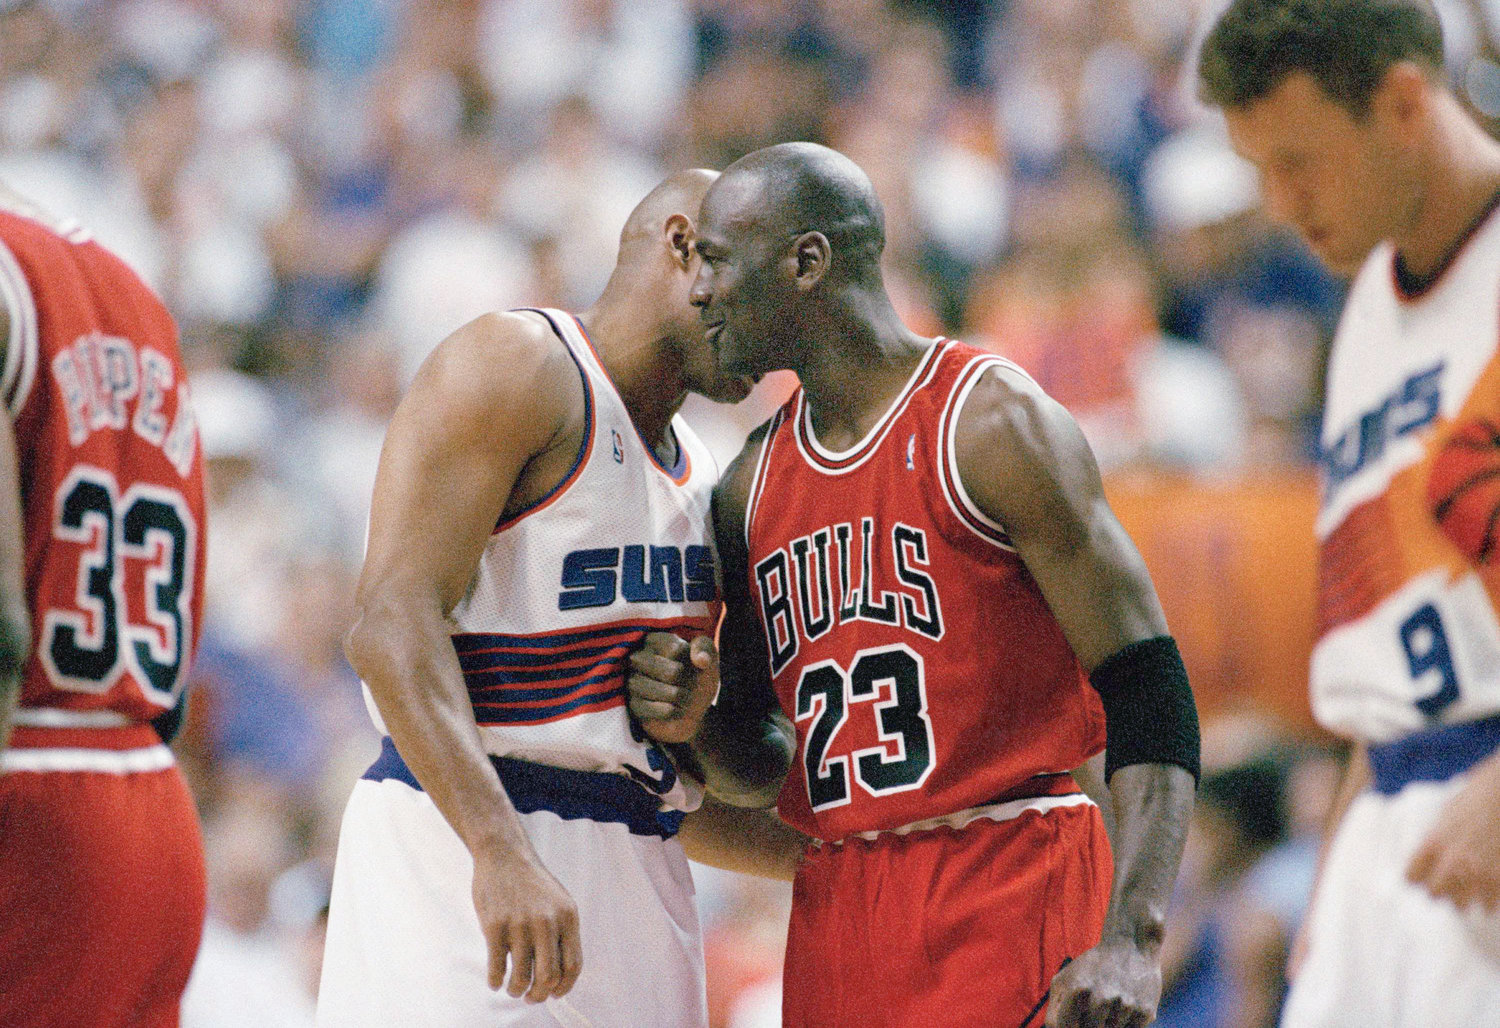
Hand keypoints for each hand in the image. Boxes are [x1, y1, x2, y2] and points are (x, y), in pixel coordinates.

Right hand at [472, 848, 582, 1002]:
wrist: (504, 854)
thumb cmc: (531, 883)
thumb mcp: (558, 903)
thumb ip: (562, 934)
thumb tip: (559, 978)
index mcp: (568, 917)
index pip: (573, 966)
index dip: (564, 987)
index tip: (554, 994)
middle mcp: (547, 922)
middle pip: (548, 977)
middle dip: (538, 995)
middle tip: (530, 996)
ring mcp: (520, 925)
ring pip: (522, 978)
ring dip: (516, 990)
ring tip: (513, 988)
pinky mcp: (495, 926)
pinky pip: (497, 968)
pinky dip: (496, 982)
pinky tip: (496, 981)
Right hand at [627, 632, 718, 743]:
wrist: (692, 710)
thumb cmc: (697, 677)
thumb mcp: (708, 659)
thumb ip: (705, 649)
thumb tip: (700, 660)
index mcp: (655, 641)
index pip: (673, 648)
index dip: (691, 661)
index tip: (695, 665)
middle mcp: (638, 657)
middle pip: (664, 669)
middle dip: (683, 680)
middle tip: (689, 683)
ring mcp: (632, 681)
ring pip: (653, 689)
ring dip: (677, 696)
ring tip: (684, 696)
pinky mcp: (633, 705)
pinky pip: (648, 709)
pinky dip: (668, 711)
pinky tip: (674, 708)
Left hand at [1046, 937, 1160, 1027]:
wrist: (1132, 945)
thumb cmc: (1092, 967)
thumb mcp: (1066, 978)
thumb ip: (1055, 1008)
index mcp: (1077, 989)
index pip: (1063, 1026)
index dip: (1067, 1026)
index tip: (1074, 1019)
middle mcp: (1101, 998)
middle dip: (1089, 1024)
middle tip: (1094, 1009)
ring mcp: (1124, 1006)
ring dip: (1108, 1024)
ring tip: (1110, 1005)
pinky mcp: (1145, 1012)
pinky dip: (1125, 1025)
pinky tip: (1124, 1008)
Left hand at [1406, 754, 1499, 913]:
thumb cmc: (1473, 801)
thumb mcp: (1444, 817)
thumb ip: (1436, 841)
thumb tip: (1429, 861)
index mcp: (1433, 843)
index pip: (1411, 876)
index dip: (1415, 878)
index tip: (1418, 878)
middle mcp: (1453, 861)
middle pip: (1434, 893)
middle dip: (1436, 891)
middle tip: (1442, 887)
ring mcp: (1478, 872)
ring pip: (1461, 904)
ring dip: (1462, 899)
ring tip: (1465, 892)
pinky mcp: (1499, 878)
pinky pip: (1488, 904)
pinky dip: (1487, 901)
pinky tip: (1486, 894)